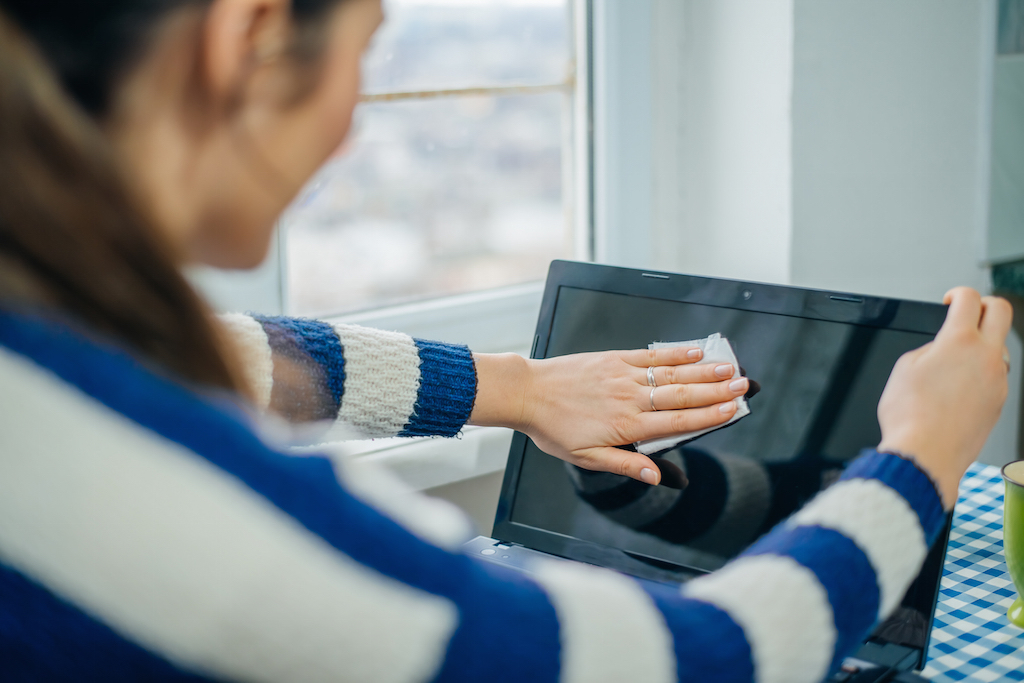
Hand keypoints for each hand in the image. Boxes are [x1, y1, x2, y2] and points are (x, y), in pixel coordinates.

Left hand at [469, 346, 749, 484]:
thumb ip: (625, 464)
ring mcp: (622, 376)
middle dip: (716, 392)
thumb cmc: (554, 428)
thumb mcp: (586, 458)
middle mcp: (629, 398)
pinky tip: (695, 351)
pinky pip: (649, 356)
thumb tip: (656, 476)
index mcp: (626, 426)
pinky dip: (674, 353)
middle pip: (682, 396)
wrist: (528, 393)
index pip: (677, 422)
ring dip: (703, 371)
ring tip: (730, 368)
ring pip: (671, 374)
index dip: (708, 417)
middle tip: (745, 387)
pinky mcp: (613, 359)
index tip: (733, 411)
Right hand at [877, 287, 1012, 507]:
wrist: (925, 456)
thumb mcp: (904, 369)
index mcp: (959, 342)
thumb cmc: (910, 418)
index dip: (958, 293)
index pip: (970, 299)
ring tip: (955, 361)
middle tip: (969, 312)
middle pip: (1002, 312)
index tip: (950, 300)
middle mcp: (986, 358)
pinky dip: (979, 374)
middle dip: (985, 305)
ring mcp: (998, 381)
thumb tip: (940, 352)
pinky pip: (994, 377)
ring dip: (981, 345)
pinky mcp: (998, 403)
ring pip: (998, 348)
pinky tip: (956, 389)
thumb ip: (927, 350)